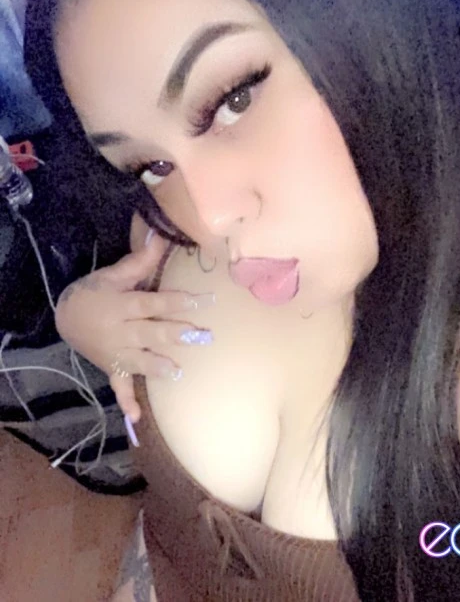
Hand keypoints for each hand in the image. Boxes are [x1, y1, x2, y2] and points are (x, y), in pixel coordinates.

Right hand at [55, 231, 214, 421]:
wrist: (64, 316)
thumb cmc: (94, 292)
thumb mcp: (113, 274)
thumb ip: (140, 260)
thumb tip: (162, 233)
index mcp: (121, 305)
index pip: (153, 303)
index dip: (178, 302)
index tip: (204, 301)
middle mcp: (119, 331)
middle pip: (151, 333)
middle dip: (177, 334)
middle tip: (203, 336)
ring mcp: (115, 353)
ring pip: (139, 360)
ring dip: (158, 366)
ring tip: (177, 371)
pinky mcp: (112, 367)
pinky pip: (118, 386)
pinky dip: (126, 402)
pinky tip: (137, 418)